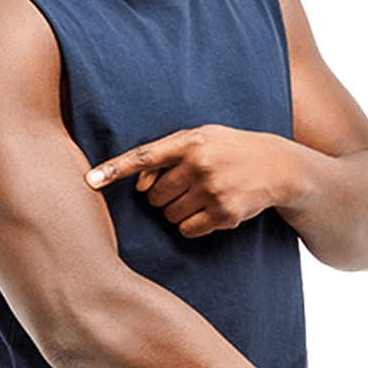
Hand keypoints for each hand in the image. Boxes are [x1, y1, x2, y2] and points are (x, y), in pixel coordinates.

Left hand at [86, 125, 289, 237]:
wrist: (278, 166)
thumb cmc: (229, 149)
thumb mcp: (201, 138)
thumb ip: (167, 154)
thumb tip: (138, 185)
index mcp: (189, 141)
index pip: (143, 157)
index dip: (113, 169)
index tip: (89, 181)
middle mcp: (199, 164)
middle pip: (153, 196)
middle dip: (162, 196)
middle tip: (185, 186)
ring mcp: (212, 190)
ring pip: (168, 215)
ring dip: (177, 211)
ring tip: (202, 196)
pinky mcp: (224, 213)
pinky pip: (187, 229)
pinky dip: (193, 224)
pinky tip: (212, 209)